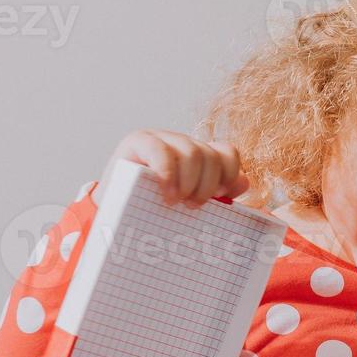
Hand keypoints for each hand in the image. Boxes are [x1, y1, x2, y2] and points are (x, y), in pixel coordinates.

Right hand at [101, 129, 249, 207]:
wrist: (112, 217)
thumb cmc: (155, 213)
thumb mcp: (189, 205)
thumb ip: (217, 195)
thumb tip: (243, 182)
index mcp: (198, 157)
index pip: (226, 152)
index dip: (228, 173)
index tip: (221, 198)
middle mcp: (181, 143)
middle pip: (210, 154)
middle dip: (207, 184)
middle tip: (194, 207)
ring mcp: (160, 139)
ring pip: (191, 152)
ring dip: (188, 182)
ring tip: (176, 203)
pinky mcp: (138, 142)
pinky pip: (160, 150)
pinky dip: (168, 173)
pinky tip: (166, 193)